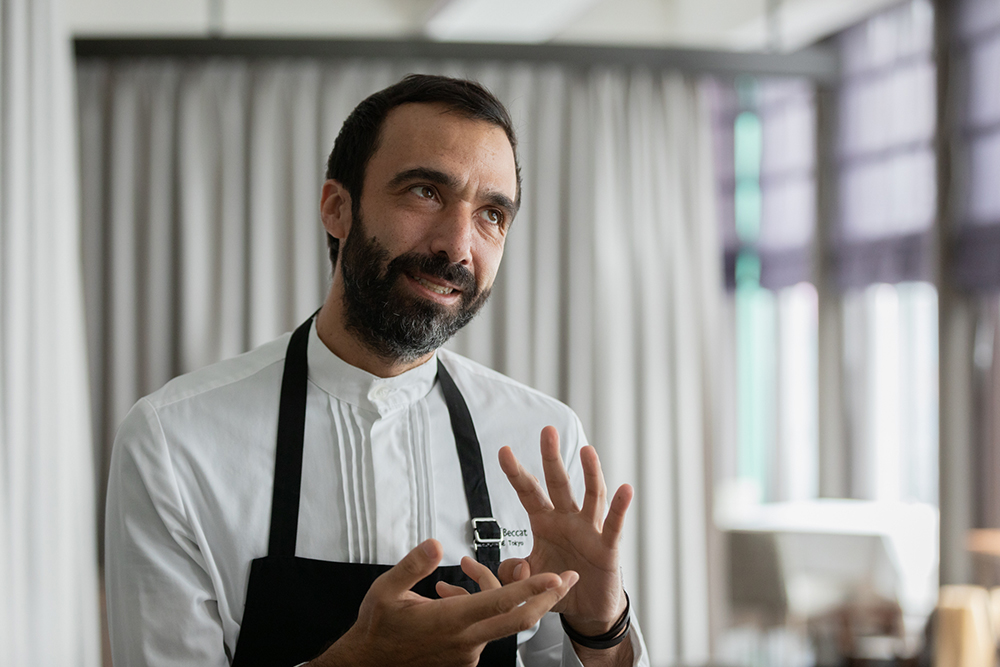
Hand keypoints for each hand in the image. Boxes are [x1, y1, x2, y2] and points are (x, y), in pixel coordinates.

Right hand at [309, 538, 578, 666]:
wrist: (368, 666)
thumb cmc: (377, 628)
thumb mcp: (385, 590)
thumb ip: (414, 566)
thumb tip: (436, 545)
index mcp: (449, 621)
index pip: (499, 603)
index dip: (530, 589)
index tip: (555, 577)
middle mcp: (465, 640)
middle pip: (519, 620)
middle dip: (548, 599)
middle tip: (570, 579)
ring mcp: (467, 654)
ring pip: (498, 622)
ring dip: (502, 599)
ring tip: (475, 569)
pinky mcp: (464, 661)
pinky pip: (483, 633)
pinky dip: (482, 614)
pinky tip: (461, 598)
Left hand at [498, 426, 632, 637]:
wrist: (585, 609)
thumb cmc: (558, 583)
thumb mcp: (527, 579)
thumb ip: (512, 572)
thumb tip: (515, 566)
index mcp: (544, 522)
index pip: (528, 493)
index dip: (516, 473)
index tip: (504, 450)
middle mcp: (567, 519)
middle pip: (558, 484)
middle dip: (551, 457)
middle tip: (547, 430)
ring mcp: (589, 530)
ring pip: (590, 496)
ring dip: (590, 473)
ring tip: (587, 450)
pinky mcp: (607, 548)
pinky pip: (614, 526)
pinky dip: (619, 508)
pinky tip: (625, 489)